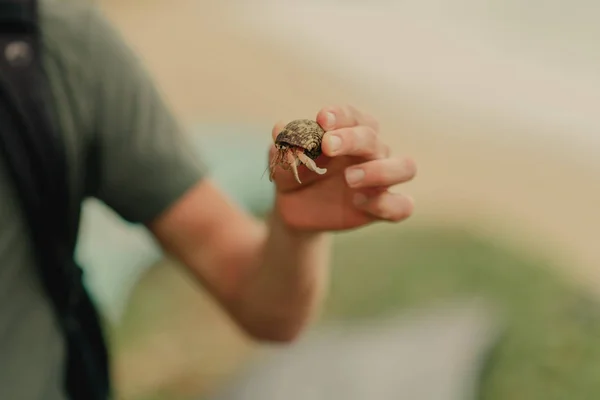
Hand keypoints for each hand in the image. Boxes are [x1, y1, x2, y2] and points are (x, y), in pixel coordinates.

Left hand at [269, 105, 416, 231]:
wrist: (296, 209)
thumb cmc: (294, 176)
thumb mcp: (282, 162)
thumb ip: (284, 147)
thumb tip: (280, 129)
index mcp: (349, 131)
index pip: (353, 117)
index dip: (340, 115)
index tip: (321, 119)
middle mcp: (371, 152)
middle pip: (375, 139)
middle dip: (352, 139)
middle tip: (327, 146)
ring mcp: (381, 180)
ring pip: (406, 167)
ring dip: (380, 170)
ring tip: (349, 178)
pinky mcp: (383, 207)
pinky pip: (402, 205)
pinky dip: (385, 203)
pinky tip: (358, 202)